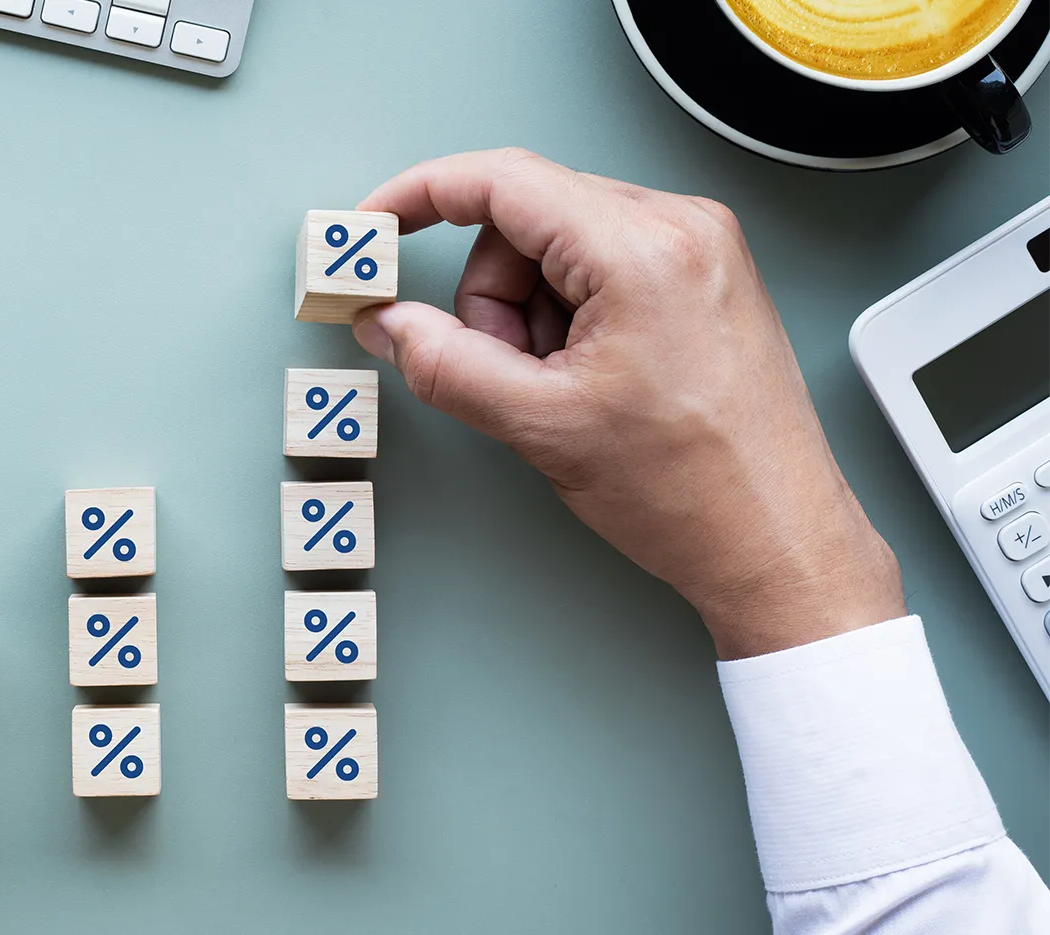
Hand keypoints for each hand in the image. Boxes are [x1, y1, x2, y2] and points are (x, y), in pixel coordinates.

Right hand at [351, 149, 903, 659]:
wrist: (777, 541)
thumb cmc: (693, 489)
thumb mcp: (540, 426)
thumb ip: (444, 362)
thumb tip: (387, 321)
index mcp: (642, 249)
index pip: (502, 181)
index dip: (419, 198)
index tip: (373, 226)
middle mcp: (680, 227)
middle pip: (524, 218)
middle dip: (492, 298)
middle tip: (509, 372)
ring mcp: (696, 248)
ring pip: (555, 246)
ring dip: (529, 315)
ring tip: (561, 388)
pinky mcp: (700, 275)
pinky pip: (595, 267)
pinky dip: (567, 320)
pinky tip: (587, 379)